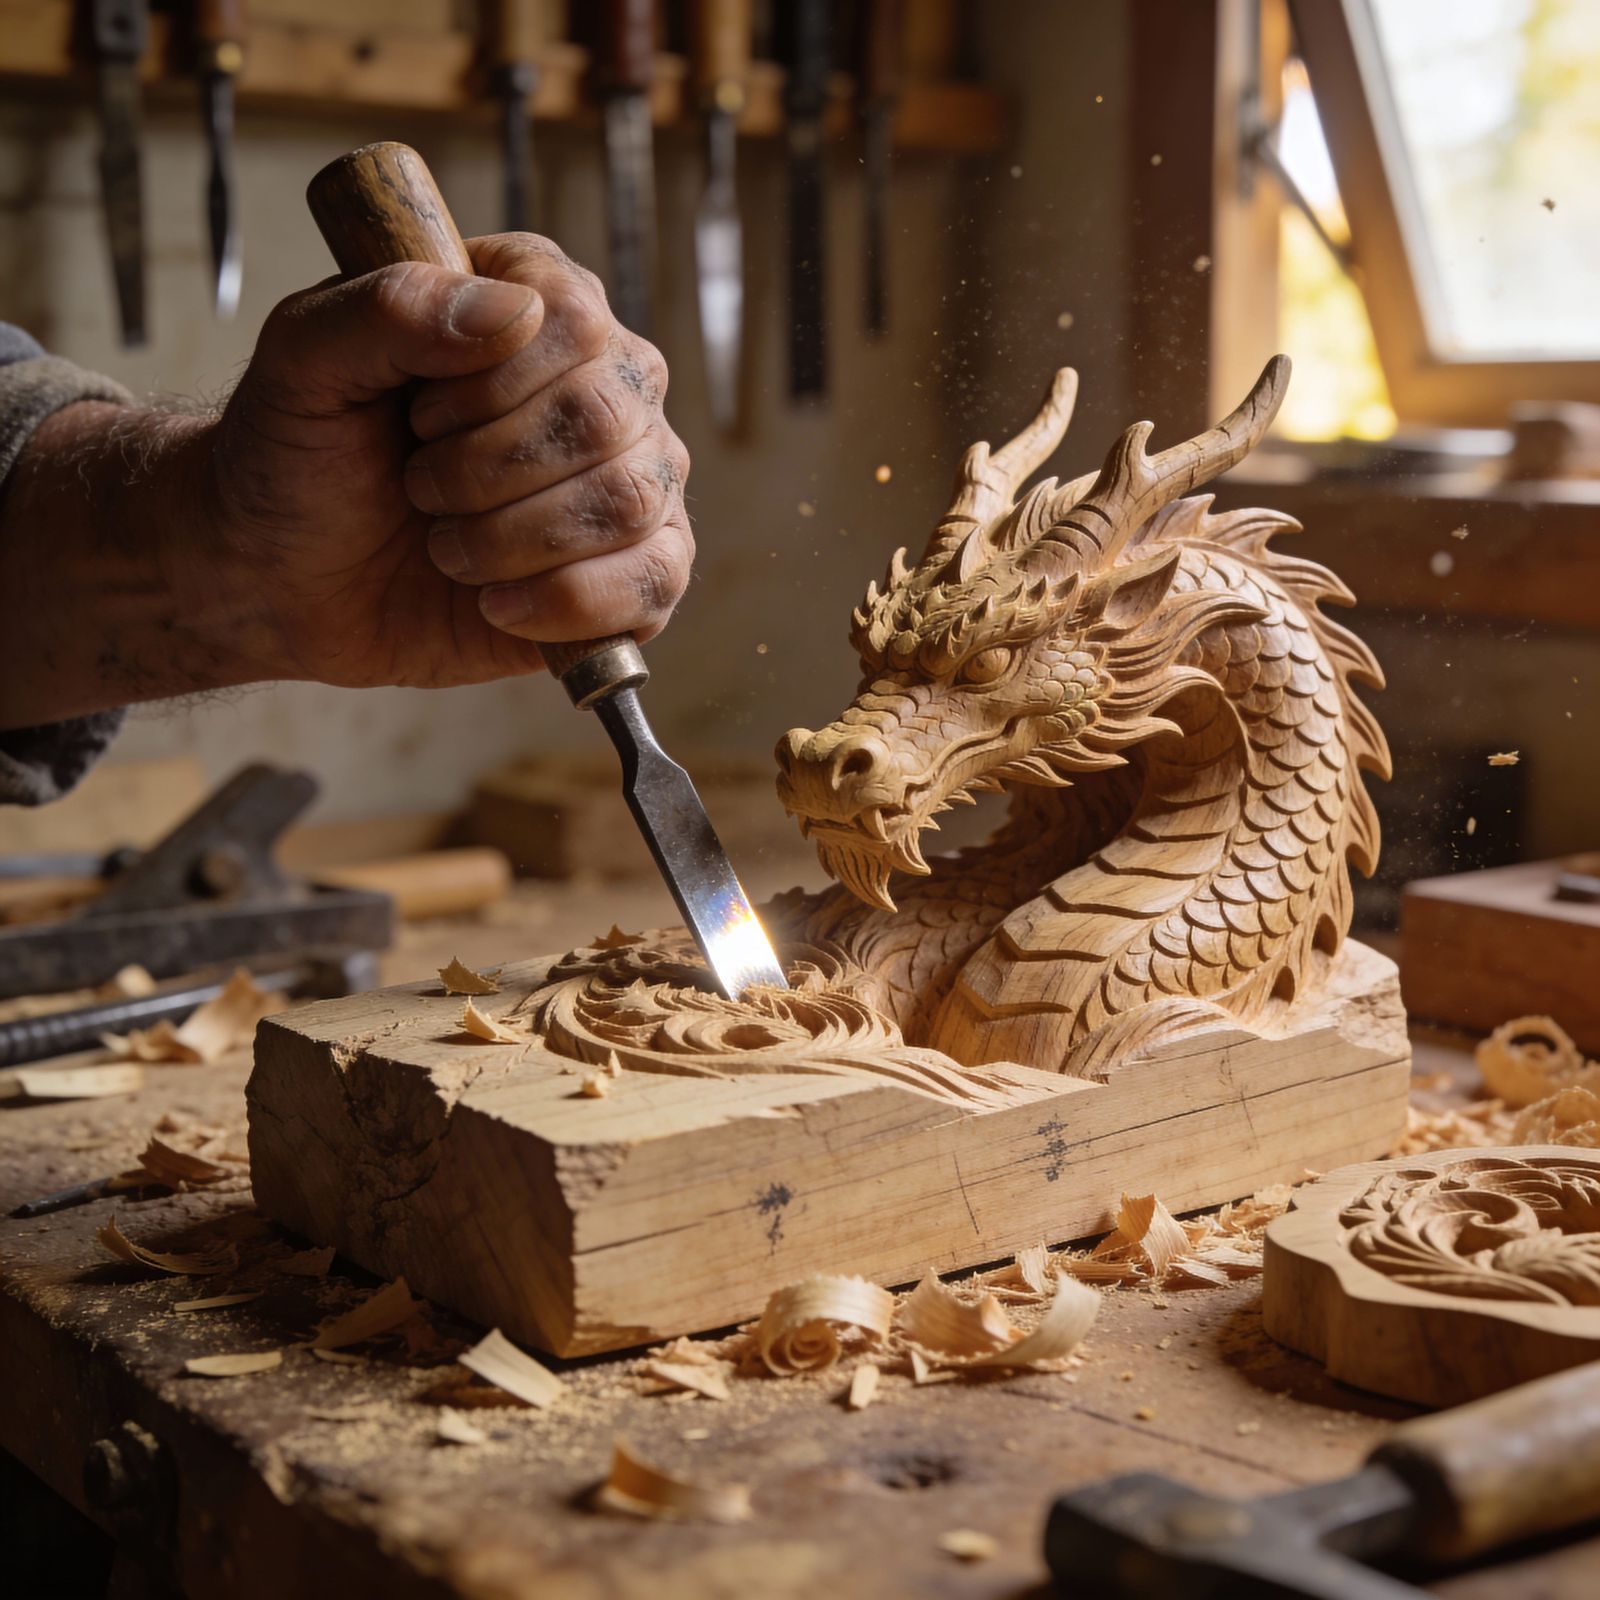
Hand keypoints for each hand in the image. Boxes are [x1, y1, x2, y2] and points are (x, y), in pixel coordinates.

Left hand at [204, 234, 692, 688]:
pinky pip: (656, 581)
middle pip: (603, 418)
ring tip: (448, 549)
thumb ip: (390, 308)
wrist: (282, 580)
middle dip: (487, 473)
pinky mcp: (634, 574)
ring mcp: (629, 481)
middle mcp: (604, 386)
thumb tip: (512, 313)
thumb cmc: (299, 459)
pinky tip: (498, 605)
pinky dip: (567, 603)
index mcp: (536, 305)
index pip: (574, 319)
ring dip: (513, 541)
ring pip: (627, 503)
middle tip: (419, 490)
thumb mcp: (303, 360)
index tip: (417, 416)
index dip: (490, 384)